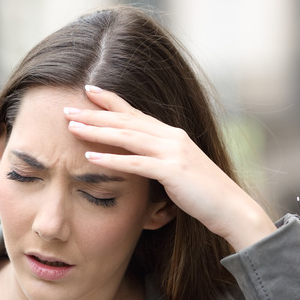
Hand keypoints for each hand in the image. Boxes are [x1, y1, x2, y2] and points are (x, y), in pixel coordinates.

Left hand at [65, 85, 275, 251]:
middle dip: (94, 114)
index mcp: (172, 135)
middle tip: (67, 109)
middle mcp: (172, 137)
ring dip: (97, 131)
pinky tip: (90, 157)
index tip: (88, 91)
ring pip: (127, 137)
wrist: (232, 208)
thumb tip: (136, 158)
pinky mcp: (173, 171)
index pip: (135, 114)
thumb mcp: (177, 170)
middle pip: (125, 121)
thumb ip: (158, 160)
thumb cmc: (203, 194)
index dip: (111, 101)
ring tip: (72, 127)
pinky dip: (111, 159)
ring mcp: (173, 153)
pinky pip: (136, 163)